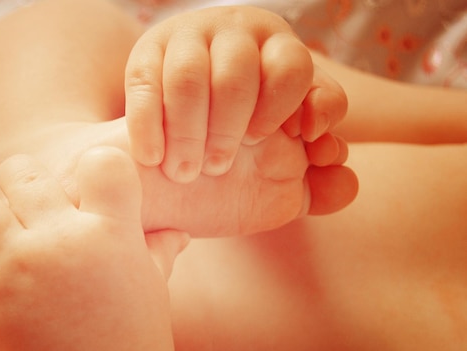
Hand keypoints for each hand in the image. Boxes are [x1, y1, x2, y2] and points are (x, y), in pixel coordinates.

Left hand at [0, 147, 188, 350]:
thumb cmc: (135, 337)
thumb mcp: (153, 285)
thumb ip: (160, 246)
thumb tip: (179, 230)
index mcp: (111, 231)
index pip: (100, 162)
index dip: (95, 170)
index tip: (91, 187)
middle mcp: (62, 240)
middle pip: (21, 171)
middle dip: (26, 186)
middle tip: (31, 206)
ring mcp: (20, 267)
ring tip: (8, 243)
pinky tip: (8, 296)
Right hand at [125, 6, 346, 182]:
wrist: (175, 160)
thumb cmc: (240, 162)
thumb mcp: (284, 174)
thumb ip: (319, 182)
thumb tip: (338, 167)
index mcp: (278, 52)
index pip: (291, 66)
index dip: (282, 108)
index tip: (269, 139)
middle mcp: (235, 35)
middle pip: (236, 74)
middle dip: (227, 130)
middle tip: (218, 168)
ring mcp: (186, 40)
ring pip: (189, 79)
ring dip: (187, 134)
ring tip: (185, 171)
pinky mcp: (144, 57)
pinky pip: (146, 86)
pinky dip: (149, 128)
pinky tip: (154, 158)